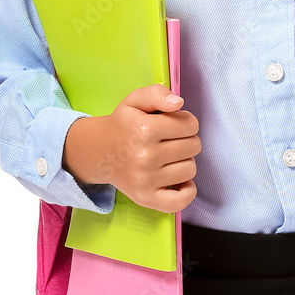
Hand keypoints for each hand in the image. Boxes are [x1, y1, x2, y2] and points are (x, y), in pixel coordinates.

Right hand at [62, 83, 200, 213]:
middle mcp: (145, 156)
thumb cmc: (123, 124)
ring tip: (170, 156)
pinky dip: (187, 190)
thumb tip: (178, 103)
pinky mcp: (145, 198)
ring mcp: (145, 180)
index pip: (190, 124)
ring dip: (185, 160)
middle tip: (170, 139)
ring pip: (190, 169)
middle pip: (193, 146)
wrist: (100, 152)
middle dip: (187, 139)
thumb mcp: (135, 100)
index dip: (187, 121)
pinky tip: (178, 179)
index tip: (175, 123)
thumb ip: (157, 93)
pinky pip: (181, 200)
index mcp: (145, 129)